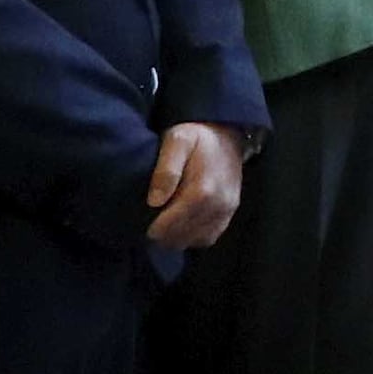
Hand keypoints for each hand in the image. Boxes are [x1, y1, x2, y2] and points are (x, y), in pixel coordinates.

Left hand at [146, 120, 247, 250]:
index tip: (142, 224)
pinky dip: (194, 237)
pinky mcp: (230, 211)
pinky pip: (209, 237)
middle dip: (163, 236)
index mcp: (202, 190)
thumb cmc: (197, 137)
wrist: (227, 133)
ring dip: (177, 238)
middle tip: (149, 226)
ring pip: (195, 240)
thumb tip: (155, 201)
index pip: (171, 225)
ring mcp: (226, 209)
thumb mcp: (177, 141)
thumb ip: (166, 169)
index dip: (153, 229)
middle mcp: (218, 204)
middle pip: (182, 236)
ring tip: (164, 227)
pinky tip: (182, 226)